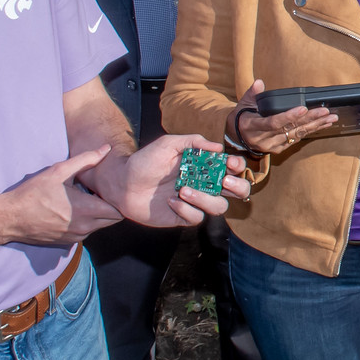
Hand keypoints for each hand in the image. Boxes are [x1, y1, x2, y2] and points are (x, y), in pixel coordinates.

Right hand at [0, 147, 124, 245]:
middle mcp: (85, 227)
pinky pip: (86, 232)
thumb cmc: (33, 193)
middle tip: (99, 192)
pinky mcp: (68, 243)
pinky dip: (86, 222)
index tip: (109, 188)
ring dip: (98, 215)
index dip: (117, 198)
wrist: (10, 218)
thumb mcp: (58, 171)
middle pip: (113, 219)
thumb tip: (106, 149)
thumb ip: (86, 160)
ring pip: (100, 226)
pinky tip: (73, 210)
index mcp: (86, 210)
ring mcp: (77, 237)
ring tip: (85, 199)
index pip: (118, 210)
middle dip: (110, 206)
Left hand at [87, 134, 247, 226]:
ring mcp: (195, 201)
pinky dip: (186, 209)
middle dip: (238, 187)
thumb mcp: (167, 144)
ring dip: (206, 199)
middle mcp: (204, 184)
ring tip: (183, 190)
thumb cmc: (144, 161)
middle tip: (224, 182)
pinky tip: (170, 201)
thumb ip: (192, 141)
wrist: (122, 183)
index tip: (231, 163)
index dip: (237, 167)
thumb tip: (218, 147)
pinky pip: (196, 218)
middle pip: (237, 190)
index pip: (231, 168)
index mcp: (204, 166)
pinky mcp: (183, 216)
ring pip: (219, 206)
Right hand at [228, 79, 336, 156]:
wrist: (237, 137)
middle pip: (290, 129)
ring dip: (315, 126)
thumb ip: (252, 94)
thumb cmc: (241, 117)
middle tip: (325, 111)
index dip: (289, 116)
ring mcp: (272, 145)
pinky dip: (310, 131)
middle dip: (310, 119)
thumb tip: (259, 83)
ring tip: (330, 118)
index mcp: (253, 127)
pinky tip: (322, 124)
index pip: (273, 123)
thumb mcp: (243, 104)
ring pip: (297, 135)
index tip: (304, 108)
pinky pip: (297, 139)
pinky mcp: (279, 148)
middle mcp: (264, 139)